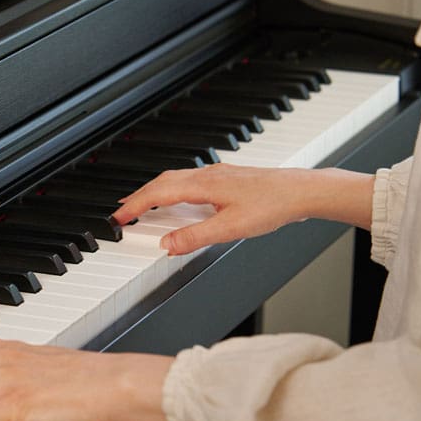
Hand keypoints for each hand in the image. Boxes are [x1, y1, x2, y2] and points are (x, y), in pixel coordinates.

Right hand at [112, 164, 373, 255]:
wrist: (302, 191)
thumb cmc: (273, 205)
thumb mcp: (231, 228)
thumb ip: (196, 237)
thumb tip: (167, 244)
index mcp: (202, 184)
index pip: (157, 193)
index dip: (134, 206)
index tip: (117, 218)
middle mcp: (206, 175)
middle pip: (161, 182)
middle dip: (138, 196)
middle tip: (122, 212)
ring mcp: (216, 175)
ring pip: (175, 179)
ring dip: (155, 192)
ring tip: (143, 206)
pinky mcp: (226, 179)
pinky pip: (189, 181)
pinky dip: (173, 191)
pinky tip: (179, 201)